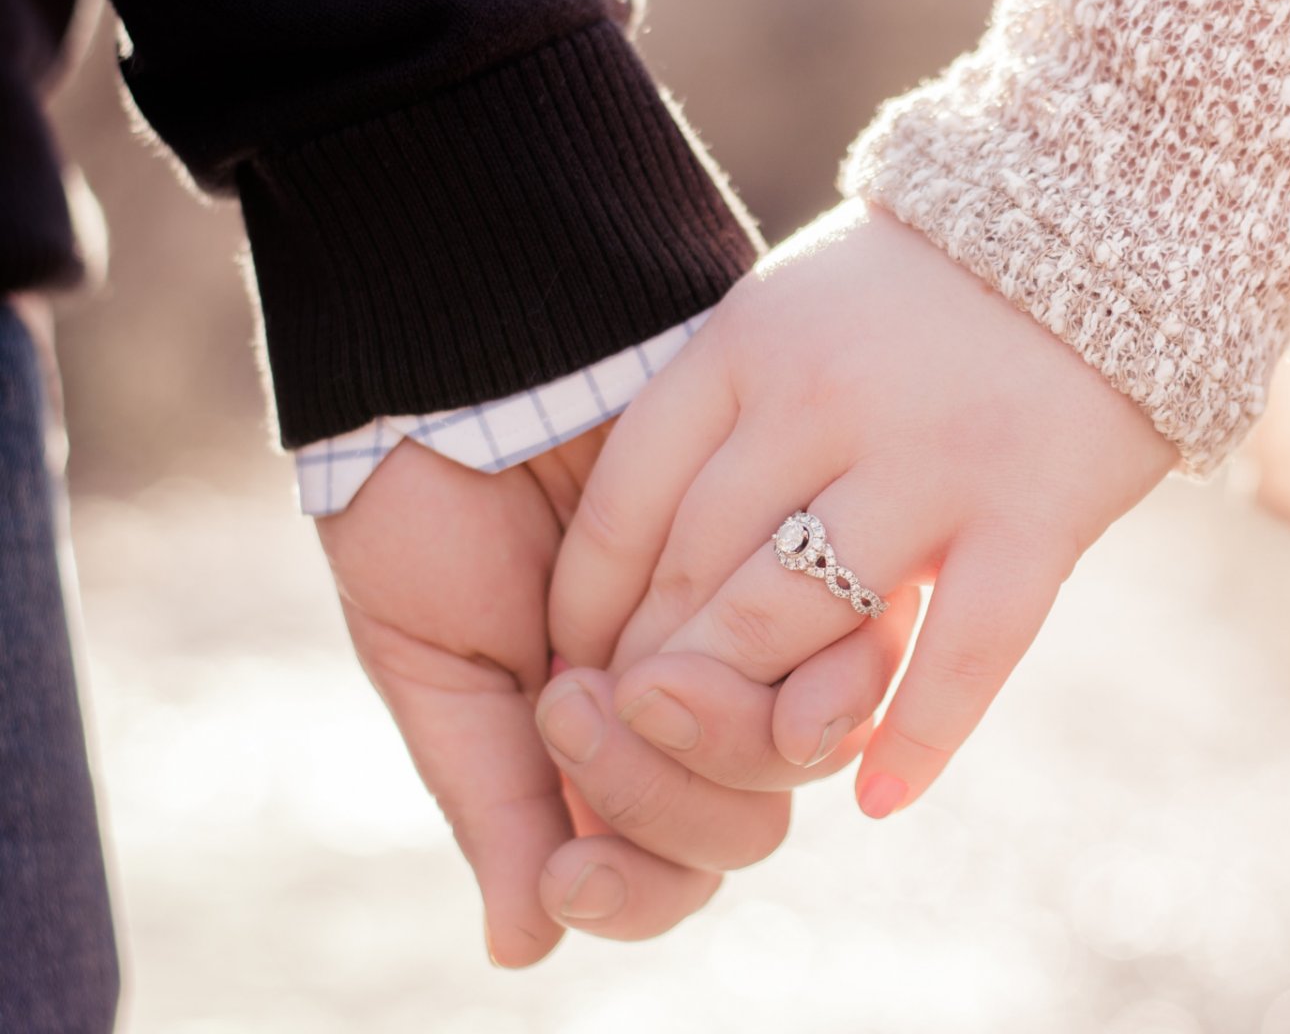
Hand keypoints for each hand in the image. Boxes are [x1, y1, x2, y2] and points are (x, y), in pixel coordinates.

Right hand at [316, 431, 823, 962]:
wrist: (466, 362)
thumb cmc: (427, 515)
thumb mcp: (444, 670)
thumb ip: (496, 801)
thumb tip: (525, 948)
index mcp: (607, 752)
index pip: (662, 875)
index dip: (630, 896)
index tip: (570, 875)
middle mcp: (694, 704)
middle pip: (743, 830)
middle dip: (650, 794)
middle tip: (566, 703)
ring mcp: (754, 627)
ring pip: (799, 750)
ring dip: (708, 731)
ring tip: (605, 663)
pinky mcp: (804, 544)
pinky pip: (842, 637)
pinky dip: (772, 655)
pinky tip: (692, 625)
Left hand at [548, 201, 1176, 829]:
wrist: (1106, 217)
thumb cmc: (929, 285)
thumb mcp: (798, 310)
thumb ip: (729, 410)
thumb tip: (647, 550)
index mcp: (749, 345)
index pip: (626, 502)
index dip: (589, 605)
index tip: (581, 664)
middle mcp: (825, 401)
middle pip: (699, 574)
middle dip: (659, 674)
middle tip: (649, 739)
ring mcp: (934, 459)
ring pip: (800, 619)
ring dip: (757, 712)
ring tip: (745, 764)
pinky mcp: (1035, 510)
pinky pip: (962, 650)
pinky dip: (917, 735)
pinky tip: (880, 797)